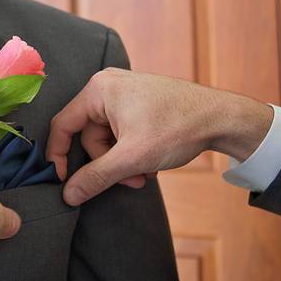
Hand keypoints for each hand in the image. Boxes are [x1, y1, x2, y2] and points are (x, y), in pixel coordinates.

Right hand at [46, 69, 272, 205]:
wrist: (222, 117)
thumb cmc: (177, 128)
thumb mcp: (132, 158)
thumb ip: (96, 176)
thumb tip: (67, 194)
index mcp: (98, 90)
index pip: (62, 125)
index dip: (58, 156)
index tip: (64, 182)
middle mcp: (107, 86)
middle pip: (88, 136)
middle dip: (109, 164)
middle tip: (132, 180)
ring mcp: (124, 93)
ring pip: (107, 138)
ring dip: (123, 161)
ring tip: (145, 173)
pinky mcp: (138, 102)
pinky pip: (121, 132)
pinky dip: (132, 151)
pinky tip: (151, 161)